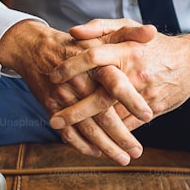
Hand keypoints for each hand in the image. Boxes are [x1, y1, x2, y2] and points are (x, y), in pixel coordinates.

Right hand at [0, 20, 152, 164]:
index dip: (132, 101)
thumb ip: (130, 33)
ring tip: (124, 158)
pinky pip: (68, 132)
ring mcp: (64, 97)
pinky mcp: (53, 107)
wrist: (36, 47)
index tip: (149, 115)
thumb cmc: (78, 42)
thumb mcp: (105, 33)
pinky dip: (82, 145)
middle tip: (138, 151)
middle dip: (121, 136)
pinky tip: (97, 153)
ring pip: (87, 128)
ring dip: (106, 147)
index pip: (116, 85)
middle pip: (102, 114)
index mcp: (95, 65)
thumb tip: (153, 32)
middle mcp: (79, 83)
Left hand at [49, 18, 189, 128]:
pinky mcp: (153, 109)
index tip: (53, 77)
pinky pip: (128, 125)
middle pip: (100, 97)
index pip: (94, 57)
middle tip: (53, 120)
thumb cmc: (155, 44)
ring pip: (114, 117)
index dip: (71, 67)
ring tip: (67, 135)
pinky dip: (110, 135)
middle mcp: (135, 74)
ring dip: (90, 130)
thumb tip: (73, 32)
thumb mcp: (129, 27)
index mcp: (127, 51)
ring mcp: (145, 94)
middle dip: (75, 112)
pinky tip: (92, 142)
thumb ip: (101, 28)